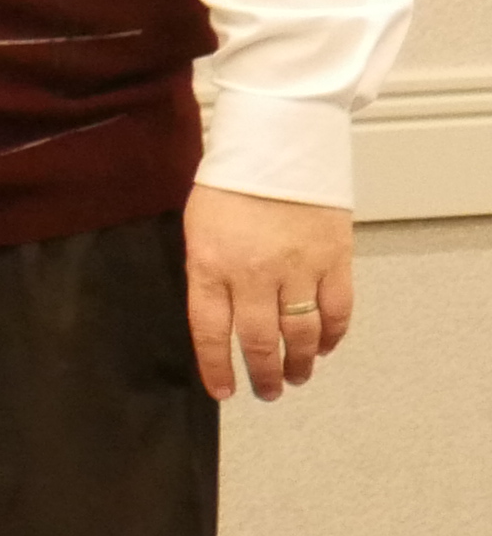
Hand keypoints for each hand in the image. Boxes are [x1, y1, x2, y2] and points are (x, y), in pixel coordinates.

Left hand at [185, 181, 355, 402]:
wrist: (278, 144)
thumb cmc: (229, 187)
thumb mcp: (198, 231)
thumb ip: (208, 275)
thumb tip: (220, 321)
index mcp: (211, 265)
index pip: (211, 332)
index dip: (216, 367)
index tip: (223, 392)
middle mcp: (254, 272)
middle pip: (261, 341)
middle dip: (264, 374)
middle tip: (267, 392)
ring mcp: (299, 267)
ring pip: (302, 332)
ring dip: (301, 362)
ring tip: (297, 376)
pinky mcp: (335, 258)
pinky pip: (338, 309)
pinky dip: (333, 335)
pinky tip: (325, 347)